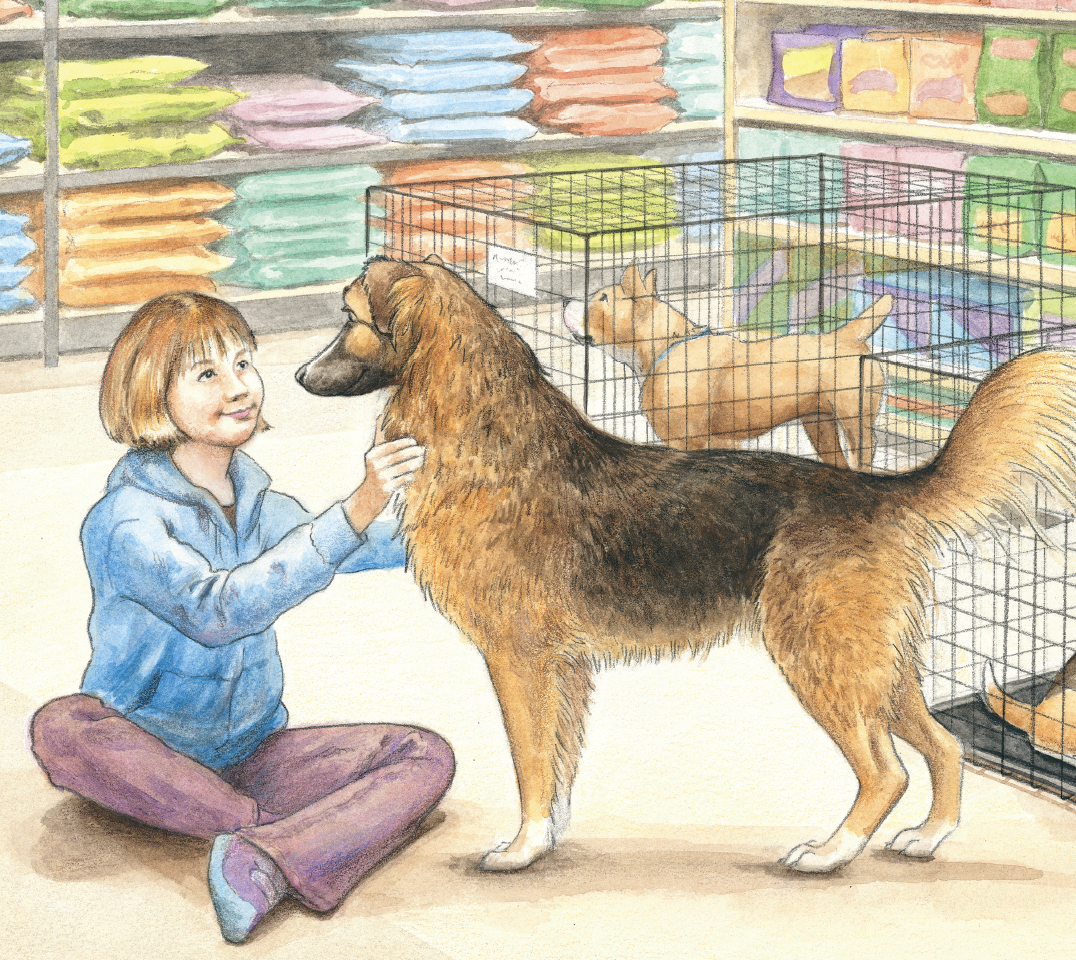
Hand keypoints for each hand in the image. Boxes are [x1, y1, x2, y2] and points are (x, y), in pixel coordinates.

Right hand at [344, 418, 424, 533]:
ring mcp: (381, 478)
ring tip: (421, 460)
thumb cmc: (374, 473)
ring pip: (402, 468)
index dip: (404, 443)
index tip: (414, 441)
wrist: (366, 498)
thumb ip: (379, 439)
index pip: (391, 446)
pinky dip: (409, 476)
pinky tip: (412, 475)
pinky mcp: (386, 489)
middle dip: (412, 452)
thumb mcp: (373, 457)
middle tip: (423, 450)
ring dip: (414, 463)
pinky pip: (402, 480)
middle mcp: (375, 466)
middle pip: (398, 456)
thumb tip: (380, 415)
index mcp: (372, 456)